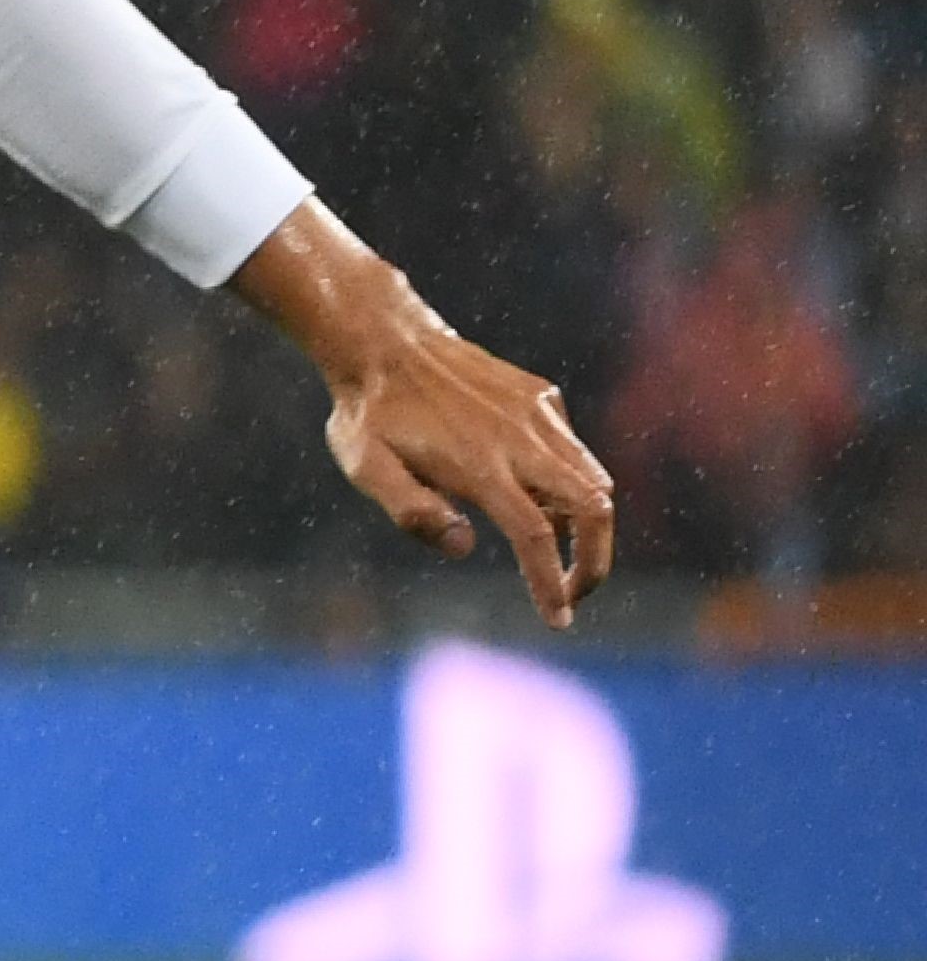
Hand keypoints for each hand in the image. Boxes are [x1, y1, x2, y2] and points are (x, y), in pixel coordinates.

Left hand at [232, 202, 617, 625]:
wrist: (383, 339)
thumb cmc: (367, 413)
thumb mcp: (365, 467)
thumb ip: (413, 513)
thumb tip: (466, 548)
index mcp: (479, 464)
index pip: (535, 536)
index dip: (553, 584)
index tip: (559, 621)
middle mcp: (520, 438)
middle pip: (594, 508)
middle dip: (596, 560)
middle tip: (573, 592)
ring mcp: (538, 413)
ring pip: (593, 479)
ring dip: (587, 524)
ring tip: (551, 552)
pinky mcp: (542, 397)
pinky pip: (573, 450)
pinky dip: (572, 483)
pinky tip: (533, 495)